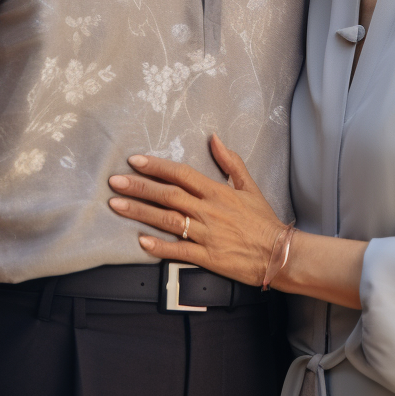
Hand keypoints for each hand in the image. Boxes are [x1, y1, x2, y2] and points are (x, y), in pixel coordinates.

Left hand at [108, 134, 282, 285]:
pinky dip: (160, 247)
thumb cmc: (263, 221)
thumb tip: (215, 138)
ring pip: (168, 220)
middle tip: (115, 182)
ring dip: (141, 212)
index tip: (135, 161)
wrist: (279, 254)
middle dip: (139, 187)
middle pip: (168, 195)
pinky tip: (141, 241)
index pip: (181, 174)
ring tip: (117, 205)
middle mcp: (209, 211)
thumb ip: (230, 162)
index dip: (156, 166)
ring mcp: (207, 235)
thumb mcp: (249, 187)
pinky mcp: (208, 257)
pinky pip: (179, 251)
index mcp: (217, 192)